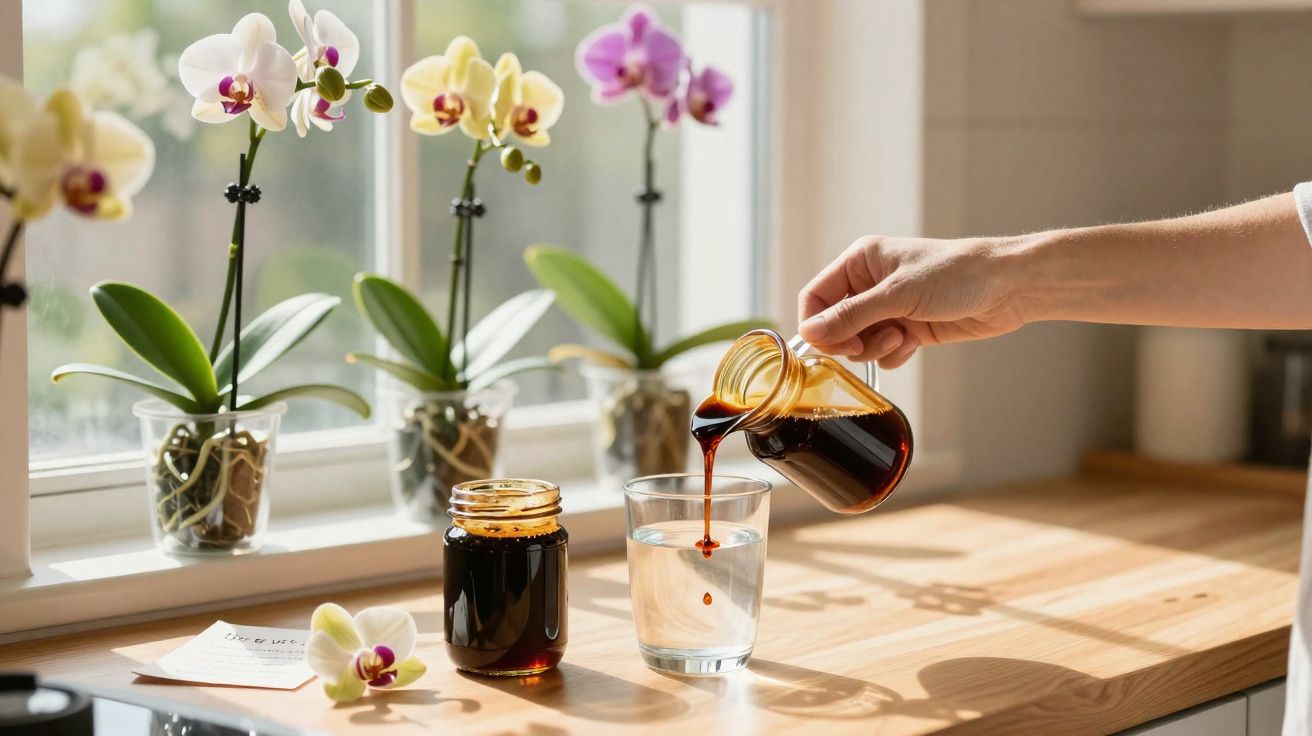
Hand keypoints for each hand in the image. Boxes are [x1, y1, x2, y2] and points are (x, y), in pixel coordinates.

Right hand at [797, 235, 1030, 367]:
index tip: (827, 345)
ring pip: (858, 342)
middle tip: (864, 346)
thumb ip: (850, 316)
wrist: (1007, 288)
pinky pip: (882, 353)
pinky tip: (913, 344)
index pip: (816, 296)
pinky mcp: (908, 329)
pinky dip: (893, 354)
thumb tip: (808, 334)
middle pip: (834, 324)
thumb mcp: (897, 294)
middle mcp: (870, 284)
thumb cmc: (955, 274)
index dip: (815, 324)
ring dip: (874, 349)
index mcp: (860, 262)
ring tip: (898, 339)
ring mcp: (889, 308)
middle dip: (848, 340)